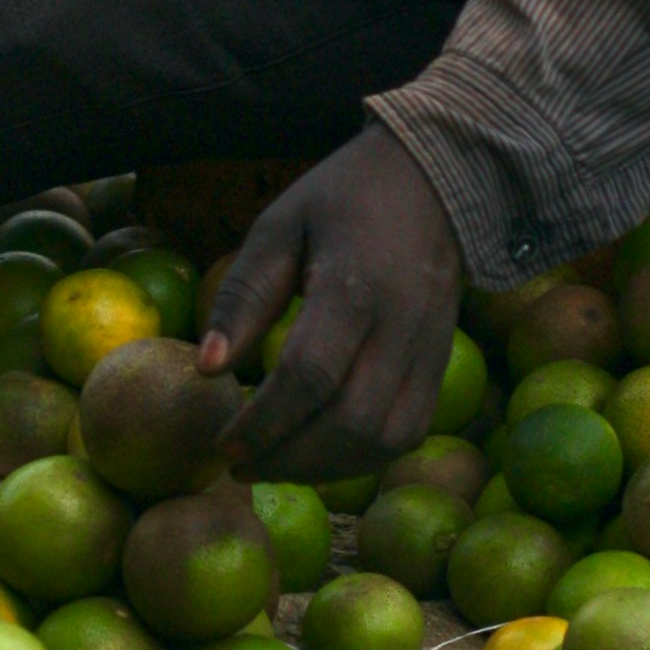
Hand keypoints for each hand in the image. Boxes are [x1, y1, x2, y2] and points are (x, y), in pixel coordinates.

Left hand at [200, 122, 462, 482]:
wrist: (435, 182)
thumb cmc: (344, 199)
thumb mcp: (280, 225)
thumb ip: (244, 294)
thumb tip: (207, 368)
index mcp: (356, 286)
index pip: (310, 375)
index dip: (263, 421)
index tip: (222, 442)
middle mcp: (402, 327)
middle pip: (350, 421)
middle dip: (288, 456)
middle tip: (238, 463)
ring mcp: (430, 351)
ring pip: (384, 439)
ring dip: (324, 468)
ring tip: (273, 463)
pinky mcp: (441, 366)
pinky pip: (407, 433)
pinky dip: (360, 458)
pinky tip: (318, 454)